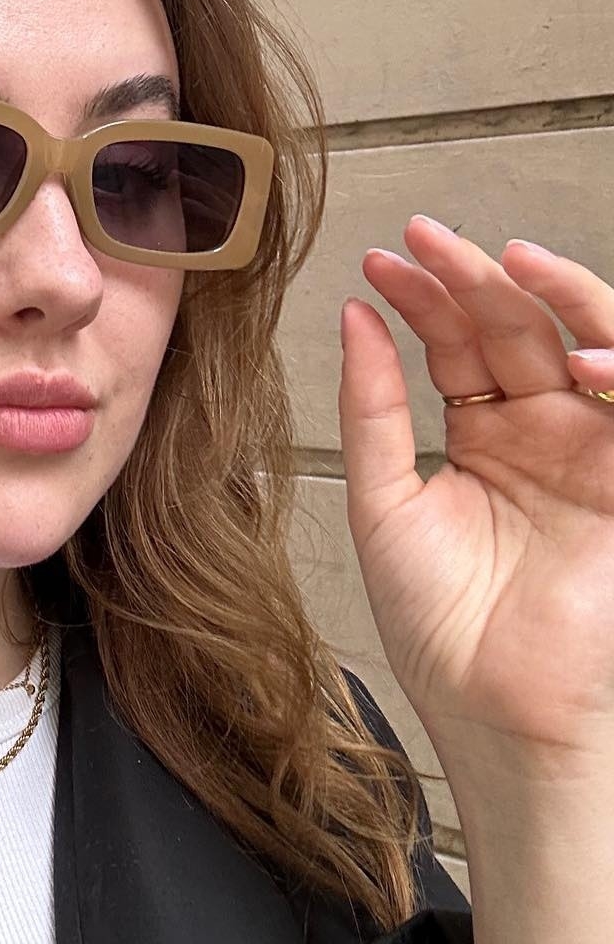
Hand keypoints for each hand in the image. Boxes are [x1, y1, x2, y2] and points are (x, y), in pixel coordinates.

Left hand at [337, 214, 613, 775]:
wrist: (493, 707)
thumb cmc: (437, 622)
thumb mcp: (386, 501)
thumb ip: (374, 409)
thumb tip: (354, 318)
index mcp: (481, 436)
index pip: (456, 343)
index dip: (423, 298)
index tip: (378, 261)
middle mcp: (539, 432)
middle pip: (513, 329)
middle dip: (472, 276)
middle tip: (426, 236)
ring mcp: (589, 450)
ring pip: (579, 343)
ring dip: (550, 295)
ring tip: (499, 258)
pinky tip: (570, 352)